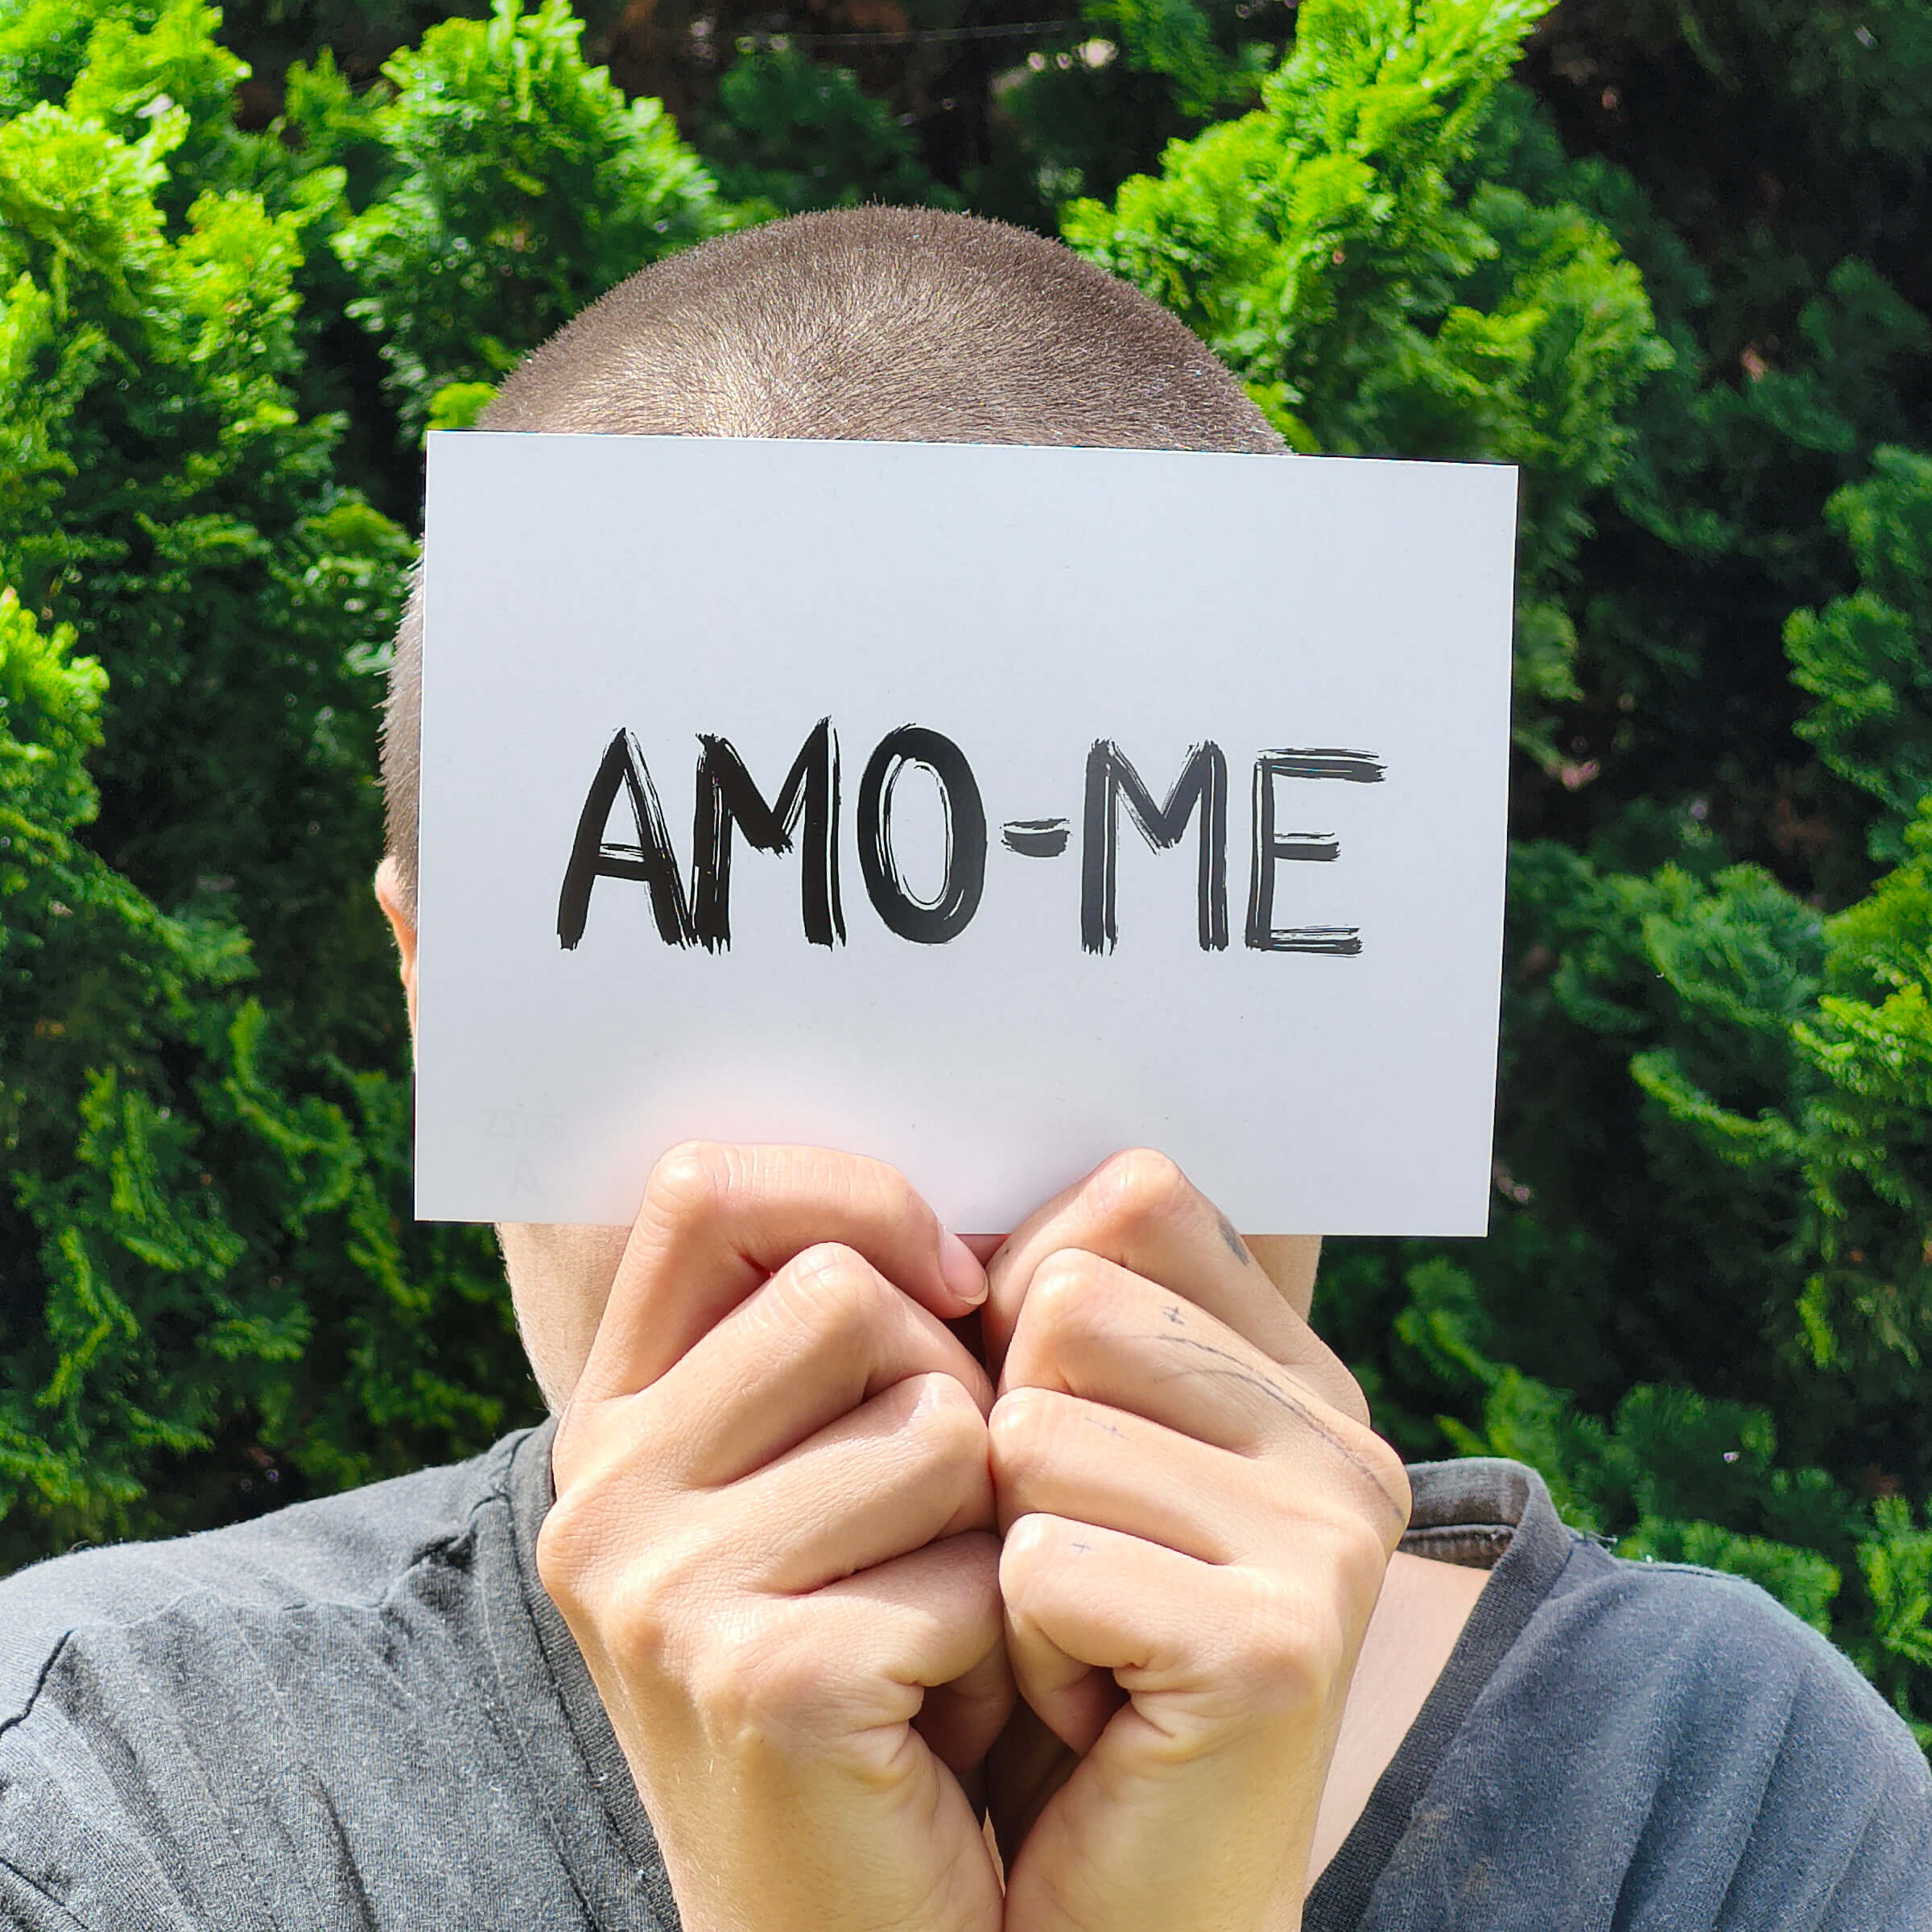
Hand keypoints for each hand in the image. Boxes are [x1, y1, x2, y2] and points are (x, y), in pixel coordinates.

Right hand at [536, 1143, 1010, 1931]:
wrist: (842, 1928)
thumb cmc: (870, 1667)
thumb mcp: (823, 1479)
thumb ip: (843, 1339)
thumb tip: (980, 1229)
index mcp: (616, 1418)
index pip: (705, 1191)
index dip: (851, 1196)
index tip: (950, 1282)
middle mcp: (604, 1492)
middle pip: (847, 1295)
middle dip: (952, 1389)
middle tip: (941, 1526)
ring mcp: (663, 1590)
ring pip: (935, 1424)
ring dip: (988, 1528)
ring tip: (937, 1628)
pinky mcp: (764, 1679)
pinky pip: (973, 1568)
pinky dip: (1003, 1637)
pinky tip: (943, 1718)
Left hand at [982, 1151, 1409, 1931]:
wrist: (1116, 1907)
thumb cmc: (1060, 1662)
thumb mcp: (1062, 1462)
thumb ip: (1054, 1318)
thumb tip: (962, 1195)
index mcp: (1292, 1371)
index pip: (1127, 1197)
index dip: (1024, 1304)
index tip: (1045, 1435)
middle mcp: (1338, 1431)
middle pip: (1065, 1300)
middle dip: (1008, 1442)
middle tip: (1069, 1569)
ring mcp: (1327, 1532)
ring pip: (1032, 1428)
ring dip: (1005, 1552)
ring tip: (1077, 1642)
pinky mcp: (1280, 1642)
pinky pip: (1041, 1563)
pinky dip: (1020, 1650)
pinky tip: (1087, 1713)